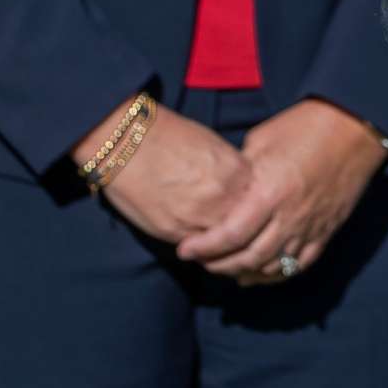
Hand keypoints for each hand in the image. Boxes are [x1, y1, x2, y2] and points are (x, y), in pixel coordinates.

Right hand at [86, 101, 252, 247]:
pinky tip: (197, 243)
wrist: (128, 142)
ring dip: (221, 246)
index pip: (259, 202)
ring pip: (223, 244)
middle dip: (241, 232)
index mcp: (236, 171)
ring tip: (217, 244)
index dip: (252, 210)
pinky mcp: (176, 232)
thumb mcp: (213, 147)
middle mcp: (224, 196)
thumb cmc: (169, 137)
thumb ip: (232, 173)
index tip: (248, 213)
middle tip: (235, 236)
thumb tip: (241, 192)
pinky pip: (197, 249)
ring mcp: (201, 216)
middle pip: (245, 227)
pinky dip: (200, 249)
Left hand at [176, 99, 387, 283]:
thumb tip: (221, 190)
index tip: (185, 250)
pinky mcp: (326, 231)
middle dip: (218, 265)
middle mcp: (290, 216)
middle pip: (248, 258)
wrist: (355, 126)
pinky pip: (299, 265)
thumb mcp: (262, 141)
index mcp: (271, 191)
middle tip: (200, 261)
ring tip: (224, 269)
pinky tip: (258, 275)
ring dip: (244, 274)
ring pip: (272, 268)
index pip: (230, 235)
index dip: (204, 248)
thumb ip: (240, 172)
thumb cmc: (305, 125)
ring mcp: (311, 227)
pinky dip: (276, 275)